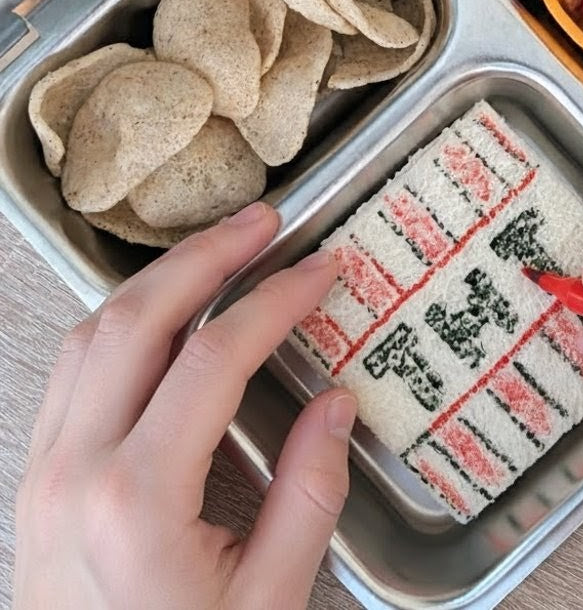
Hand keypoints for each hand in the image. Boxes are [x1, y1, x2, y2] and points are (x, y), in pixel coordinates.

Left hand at [15, 202, 354, 609]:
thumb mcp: (268, 603)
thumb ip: (309, 496)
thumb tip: (335, 405)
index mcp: (137, 499)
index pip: (214, 357)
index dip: (275, 299)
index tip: (319, 269)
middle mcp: (75, 469)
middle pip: (139, 318)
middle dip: (207, 255)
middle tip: (263, 221)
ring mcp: (44, 470)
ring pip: (93, 332)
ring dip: (160, 279)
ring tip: (219, 251)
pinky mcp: (37, 478)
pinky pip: (73, 368)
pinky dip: (123, 320)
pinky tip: (164, 313)